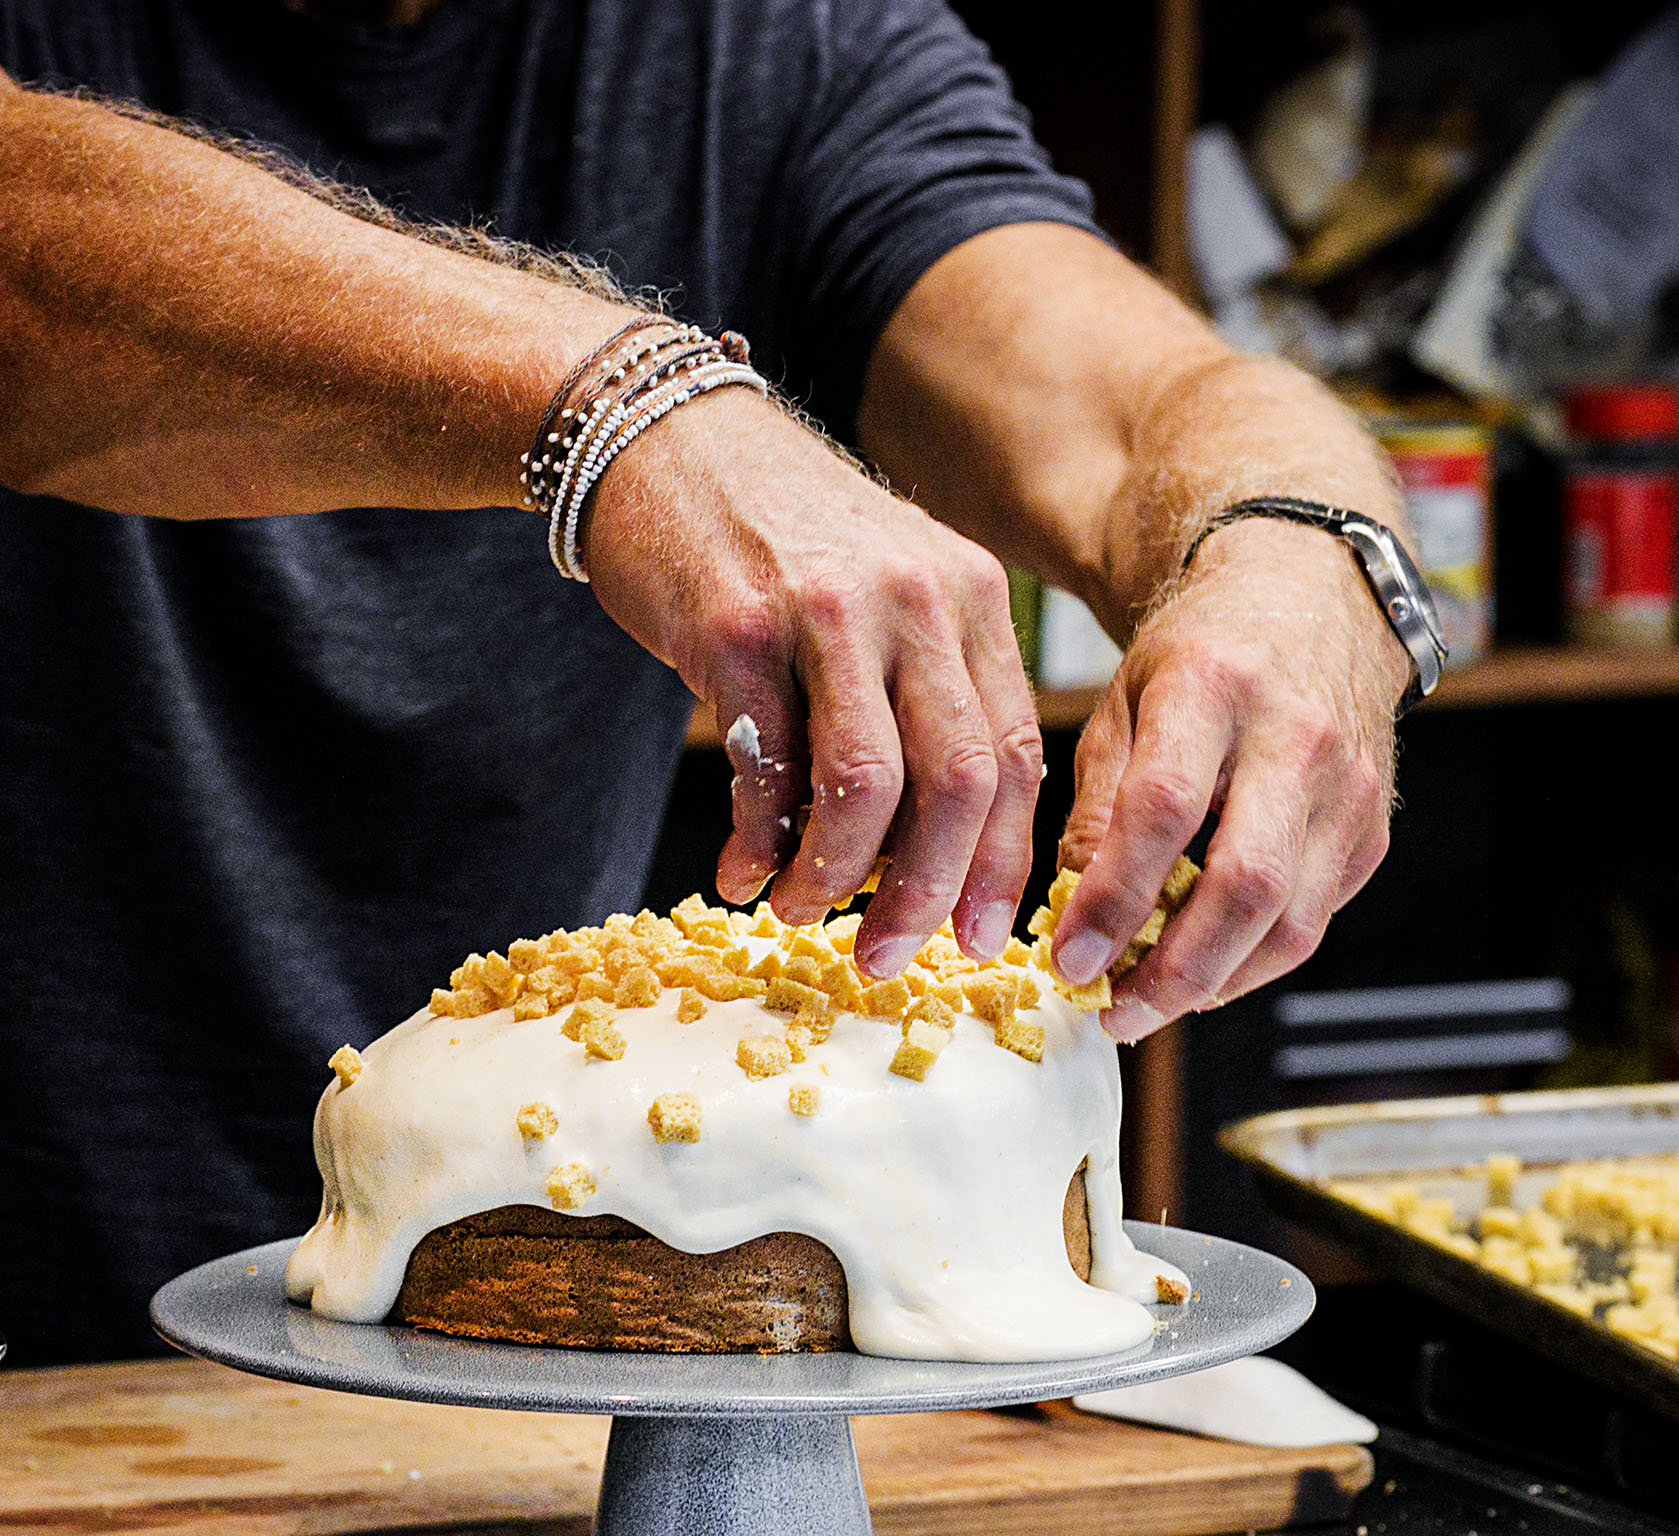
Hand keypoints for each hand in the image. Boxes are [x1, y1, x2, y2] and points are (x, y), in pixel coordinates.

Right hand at [584, 388, 1045, 978]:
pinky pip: (764, 768)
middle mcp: (915, 600)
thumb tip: (933, 856)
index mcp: (970, 599)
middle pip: (957, 784)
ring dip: (838, 877)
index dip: (1002, 865)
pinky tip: (742, 875)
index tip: (978, 939)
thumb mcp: (886, 592)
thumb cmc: (778, 538)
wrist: (663, 435)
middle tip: (890, 957)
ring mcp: (827, 611)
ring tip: (806, 914)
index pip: (1015, 757)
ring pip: (868, 786)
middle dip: (928, 893)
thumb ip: (924, 699)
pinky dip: (758, 842)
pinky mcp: (736, 628)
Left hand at [1048, 516, 1402, 1041]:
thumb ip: (1097, 802)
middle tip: (1114, 1011)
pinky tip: (1202, 973)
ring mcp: (1346, 787)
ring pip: (1290, 921)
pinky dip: (1253, 962)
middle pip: (1245, 883)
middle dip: (1174, 969)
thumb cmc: (1203, 652)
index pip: (1164, 812)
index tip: (1070, 958)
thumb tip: (1073, 912)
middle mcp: (1295, 736)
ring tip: (1148, 1006)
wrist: (1314, 600)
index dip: (1114, 898)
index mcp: (1216, 685)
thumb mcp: (1125, 699)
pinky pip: (1313, 921)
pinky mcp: (1370, 829)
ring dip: (1214, 983)